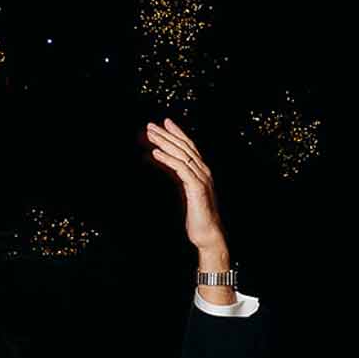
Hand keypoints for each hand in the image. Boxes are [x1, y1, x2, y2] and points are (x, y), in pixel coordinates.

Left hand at [146, 119, 228, 267]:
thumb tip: (172, 170)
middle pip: (184, 147)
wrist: (208, 234)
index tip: (165, 123)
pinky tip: (156, 153)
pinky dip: (168, 159)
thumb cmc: (198, 218)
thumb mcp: (188, 195)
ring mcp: (201, 178)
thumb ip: (183, 181)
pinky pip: (180, 168)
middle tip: (151, 126)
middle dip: (167, 134)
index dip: (177, 133)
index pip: (189, 147)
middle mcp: (203, 171)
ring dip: (164, 143)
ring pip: (181, 154)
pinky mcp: (196, 187)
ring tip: (150, 135)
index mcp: (202, 172)